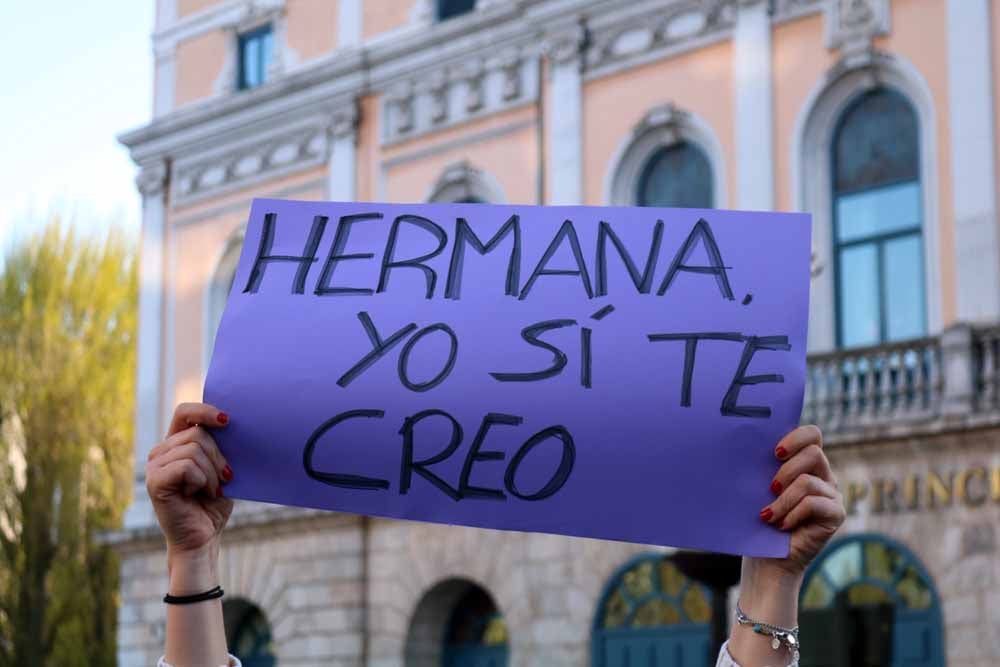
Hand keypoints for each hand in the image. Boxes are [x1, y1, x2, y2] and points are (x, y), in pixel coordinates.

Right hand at [146, 403, 233, 590]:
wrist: (203, 537)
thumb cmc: (213, 504)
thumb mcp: (221, 468)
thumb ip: (220, 446)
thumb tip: (231, 421)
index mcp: (176, 444)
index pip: (185, 412)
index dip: (205, 410)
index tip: (228, 421)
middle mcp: (161, 452)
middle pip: (197, 433)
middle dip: (219, 456)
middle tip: (223, 479)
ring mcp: (154, 466)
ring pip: (194, 450)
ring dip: (212, 473)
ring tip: (211, 491)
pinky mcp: (154, 482)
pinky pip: (186, 466)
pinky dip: (202, 480)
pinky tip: (199, 494)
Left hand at [757, 424, 844, 573]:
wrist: (767, 557)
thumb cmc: (759, 519)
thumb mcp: (758, 488)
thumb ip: (762, 467)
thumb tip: (743, 447)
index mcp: (805, 463)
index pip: (812, 435)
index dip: (795, 438)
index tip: (775, 453)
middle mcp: (823, 475)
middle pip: (814, 453)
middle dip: (787, 469)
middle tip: (770, 487)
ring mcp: (832, 494)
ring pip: (809, 481)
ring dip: (784, 500)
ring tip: (768, 516)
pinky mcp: (836, 514)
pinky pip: (815, 504)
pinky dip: (793, 514)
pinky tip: (781, 525)